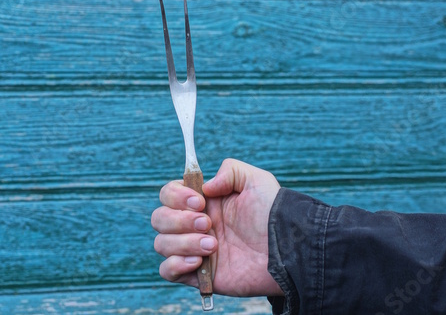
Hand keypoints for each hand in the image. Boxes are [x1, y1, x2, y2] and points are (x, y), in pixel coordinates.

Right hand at [152, 158, 283, 296]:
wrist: (286, 248)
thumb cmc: (273, 213)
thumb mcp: (255, 180)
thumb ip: (229, 170)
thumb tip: (205, 186)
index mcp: (203, 202)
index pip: (168, 194)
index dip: (176, 196)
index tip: (200, 201)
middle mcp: (195, 224)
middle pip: (159, 218)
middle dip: (179, 220)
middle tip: (208, 223)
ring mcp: (195, 249)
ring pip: (161, 243)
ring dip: (184, 242)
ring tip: (214, 245)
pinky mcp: (199, 274)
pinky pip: (167, 271)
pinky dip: (176, 264)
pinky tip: (200, 261)